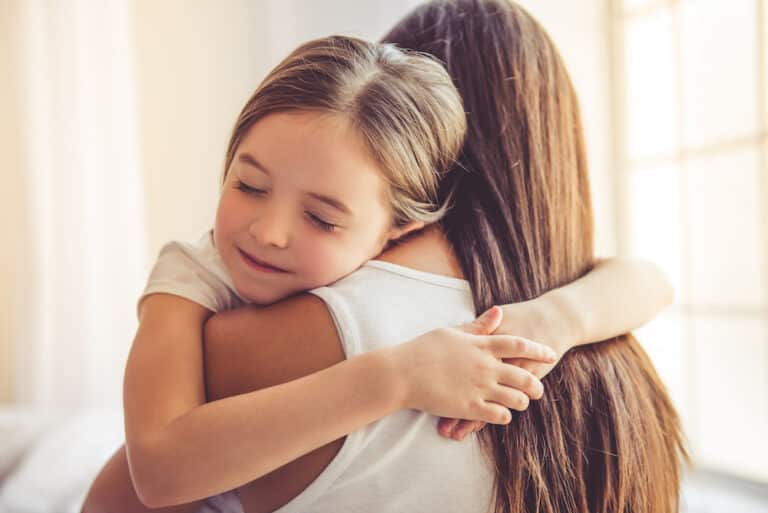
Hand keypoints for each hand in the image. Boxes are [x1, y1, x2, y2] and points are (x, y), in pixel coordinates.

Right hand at [436, 302, 564, 440]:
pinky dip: (505, 416)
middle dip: (536, 384)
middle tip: (538, 389)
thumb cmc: (424, 349)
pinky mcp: (470, 408)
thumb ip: (479, 326)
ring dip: (522, 402)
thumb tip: (499, 311)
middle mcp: (485, 366)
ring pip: (516, 398)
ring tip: (521, 403)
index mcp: (481, 345)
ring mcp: (479, 388)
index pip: (519, 345)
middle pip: (524, 376)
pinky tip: (502, 415)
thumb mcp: (453, 332)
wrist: (402, 373)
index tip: (551, 354)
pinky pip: (499, 416)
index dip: (538, 350)